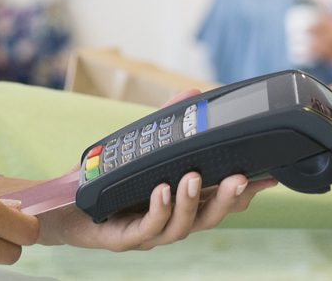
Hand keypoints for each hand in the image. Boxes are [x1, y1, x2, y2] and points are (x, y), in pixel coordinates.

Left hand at [35, 89, 275, 249]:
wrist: (61, 206)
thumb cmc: (103, 180)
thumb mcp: (138, 146)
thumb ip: (167, 121)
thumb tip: (193, 93)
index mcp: (180, 202)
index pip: (220, 199)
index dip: (246, 192)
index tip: (270, 177)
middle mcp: (169, 220)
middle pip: (209, 218)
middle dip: (228, 200)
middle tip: (240, 178)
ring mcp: (149, 232)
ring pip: (182, 226)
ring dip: (192, 203)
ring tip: (193, 178)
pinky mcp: (123, 239)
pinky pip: (147, 229)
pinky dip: (159, 210)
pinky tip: (162, 190)